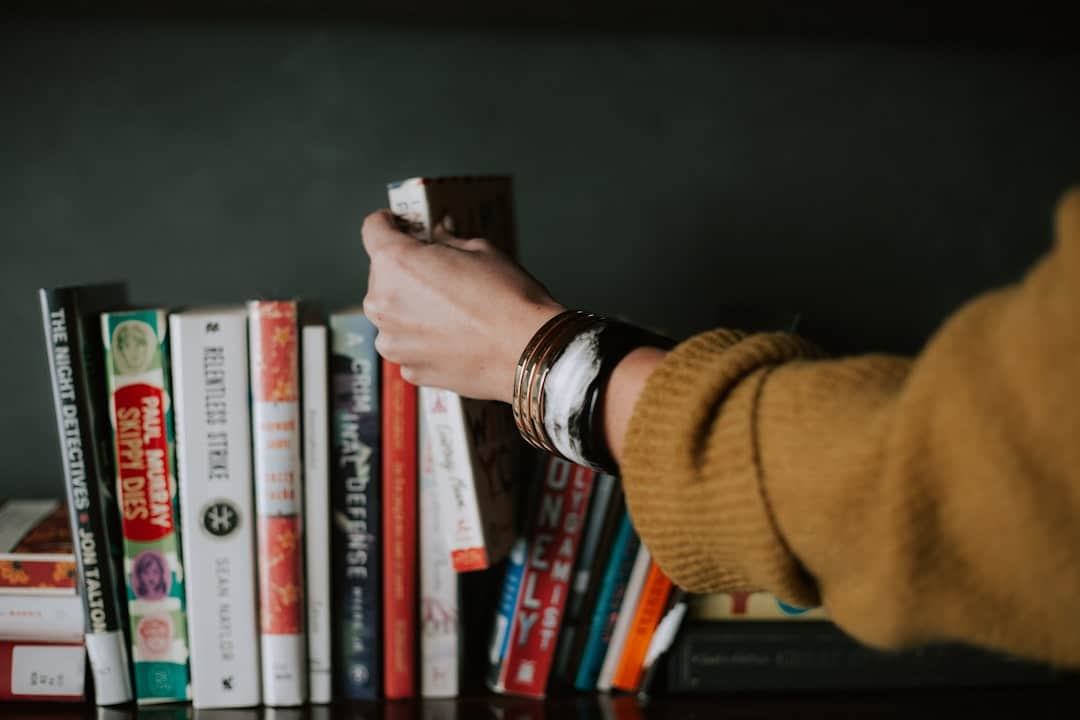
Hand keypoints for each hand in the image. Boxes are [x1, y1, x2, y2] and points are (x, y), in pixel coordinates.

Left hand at [361, 210, 564, 402]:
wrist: (528, 353)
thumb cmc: (507, 300)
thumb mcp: (480, 250)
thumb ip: (448, 240)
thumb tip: (440, 233)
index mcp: (396, 263)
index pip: (373, 229)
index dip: (388, 223)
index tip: (399, 226)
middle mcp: (383, 303)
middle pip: (383, 274)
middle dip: (406, 270)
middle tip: (441, 273)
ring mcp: (393, 342)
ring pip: (393, 314)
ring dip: (412, 307)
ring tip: (452, 311)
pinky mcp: (409, 369)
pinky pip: (408, 345)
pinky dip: (423, 339)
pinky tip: (455, 337)